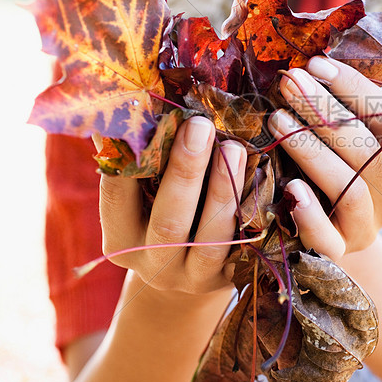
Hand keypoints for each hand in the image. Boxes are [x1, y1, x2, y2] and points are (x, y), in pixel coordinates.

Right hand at [98, 117, 246, 295]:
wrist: (191, 276)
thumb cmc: (161, 215)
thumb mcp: (144, 198)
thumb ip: (141, 162)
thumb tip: (137, 101)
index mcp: (121, 240)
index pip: (117, 197)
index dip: (129, 158)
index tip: (148, 115)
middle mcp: (154, 265)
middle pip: (168, 223)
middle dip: (185, 172)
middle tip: (200, 125)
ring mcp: (196, 278)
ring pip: (212, 240)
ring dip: (224, 191)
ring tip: (235, 148)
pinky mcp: (233, 279)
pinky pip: (248, 249)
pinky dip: (255, 214)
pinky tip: (265, 177)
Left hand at [268, 56, 381, 259]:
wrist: (328, 240)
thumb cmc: (329, 176)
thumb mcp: (340, 144)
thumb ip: (335, 113)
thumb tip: (308, 64)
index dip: (352, 87)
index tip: (315, 63)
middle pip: (366, 148)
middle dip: (324, 111)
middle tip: (289, 83)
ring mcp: (368, 226)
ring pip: (351, 188)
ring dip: (313, 151)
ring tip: (276, 120)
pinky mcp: (340, 253)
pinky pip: (329, 239)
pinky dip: (310, 214)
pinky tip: (290, 188)